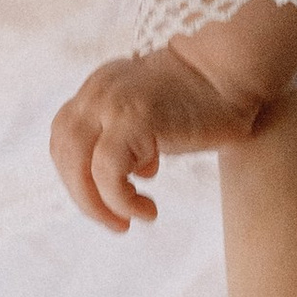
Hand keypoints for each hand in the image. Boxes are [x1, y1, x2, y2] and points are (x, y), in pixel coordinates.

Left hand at [51, 44, 270, 231]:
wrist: (232, 73)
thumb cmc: (202, 99)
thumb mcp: (151, 113)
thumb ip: (130, 134)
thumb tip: (132, 172)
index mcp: (98, 89)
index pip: (64, 138)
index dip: (77, 175)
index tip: (102, 200)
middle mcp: (98, 93)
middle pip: (64, 153)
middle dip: (83, 196)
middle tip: (113, 223)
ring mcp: (112, 103)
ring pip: (80, 165)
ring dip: (98, 203)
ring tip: (127, 221)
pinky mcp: (133, 118)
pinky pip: (108, 170)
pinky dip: (120, 199)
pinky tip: (146, 210)